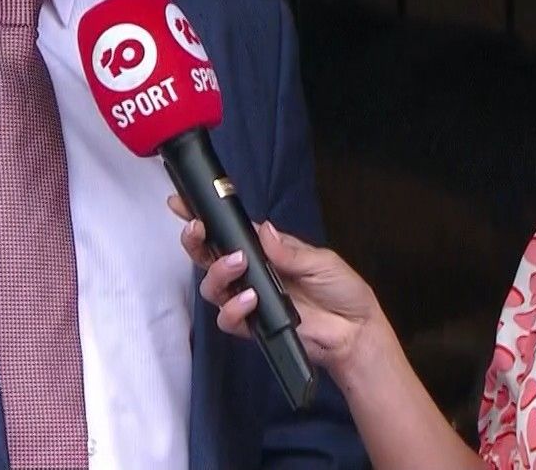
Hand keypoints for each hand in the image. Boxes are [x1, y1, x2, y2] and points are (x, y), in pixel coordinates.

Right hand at [168, 195, 388, 374]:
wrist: (354, 331)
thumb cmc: (341, 290)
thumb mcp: (320, 261)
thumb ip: (289, 251)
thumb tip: (263, 230)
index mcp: (265, 251)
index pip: (230, 231)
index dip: (204, 219)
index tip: (181, 203)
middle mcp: (250, 273)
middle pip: (208, 257)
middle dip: (196, 241)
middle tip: (198, 230)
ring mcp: (248, 300)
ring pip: (211, 287)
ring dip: (218, 273)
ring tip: (238, 265)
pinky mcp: (252, 327)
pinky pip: (227, 318)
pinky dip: (234, 308)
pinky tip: (251, 300)